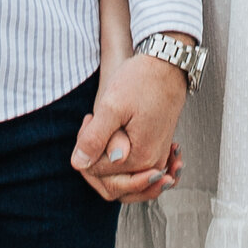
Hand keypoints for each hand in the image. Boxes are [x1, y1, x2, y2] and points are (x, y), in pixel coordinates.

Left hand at [71, 48, 189, 204]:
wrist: (168, 65)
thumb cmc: (142, 80)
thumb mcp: (112, 106)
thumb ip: (95, 138)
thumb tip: (79, 165)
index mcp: (140, 157)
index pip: (97, 171)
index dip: (85, 148)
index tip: (90, 119)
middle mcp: (152, 163)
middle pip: (111, 182)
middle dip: (95, 158)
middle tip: (96, 124)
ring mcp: (157, 158)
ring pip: (123, 178)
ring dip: (108, 159)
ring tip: (107, 128)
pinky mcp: (159, 150)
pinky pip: (138, 171)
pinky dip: (123, 160)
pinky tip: (118, 140)